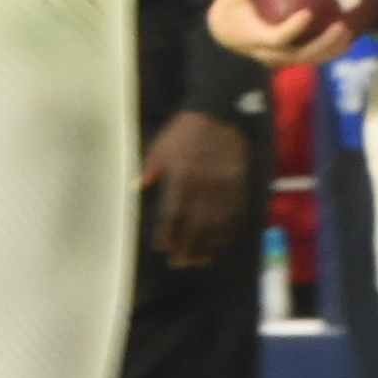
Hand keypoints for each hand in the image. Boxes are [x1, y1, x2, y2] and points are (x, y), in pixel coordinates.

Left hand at [137, 111, 253, 269]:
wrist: (220, 113)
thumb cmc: (185, 130)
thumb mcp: (161, 146)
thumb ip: (150, 170)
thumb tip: (137, 189)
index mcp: (181, 178)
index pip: (172, 214)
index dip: (166, 234)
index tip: (161, 248)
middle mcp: (202, 188)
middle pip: (194, 226)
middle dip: (186, 248)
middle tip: (180, 264)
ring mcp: (224, 189)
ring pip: (216, 225)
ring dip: (207, 246)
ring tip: (199, 260)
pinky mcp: (240, 187)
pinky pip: (235, 216)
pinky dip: (227, 232)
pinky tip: (220, 242)